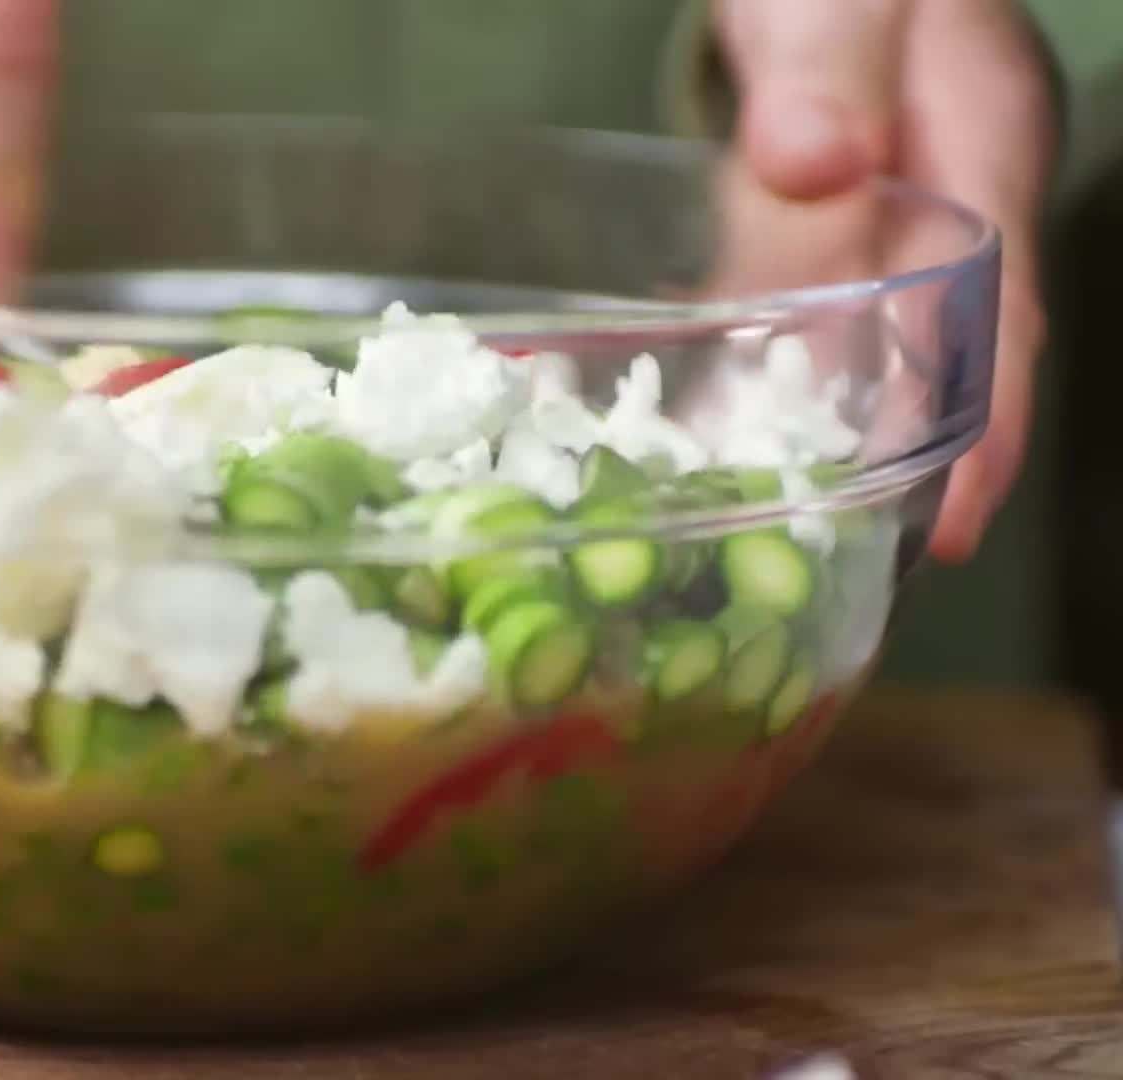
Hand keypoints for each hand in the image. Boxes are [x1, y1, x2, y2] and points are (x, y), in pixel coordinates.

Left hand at [716, 0, 1055, 561]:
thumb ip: (828, 70)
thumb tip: (814, 171)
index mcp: (984, 131)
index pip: (1002, 303)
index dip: (985, 423)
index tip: (953, 522)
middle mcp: (948, 179)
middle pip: (941, 340)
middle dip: (906, 453)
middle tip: (856, 566)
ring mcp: (886, 190)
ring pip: (862, 327)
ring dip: (821, 419)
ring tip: (775, 519)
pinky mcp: (821, 192)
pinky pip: (793, 288)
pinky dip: (752, 352)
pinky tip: (701, 408)